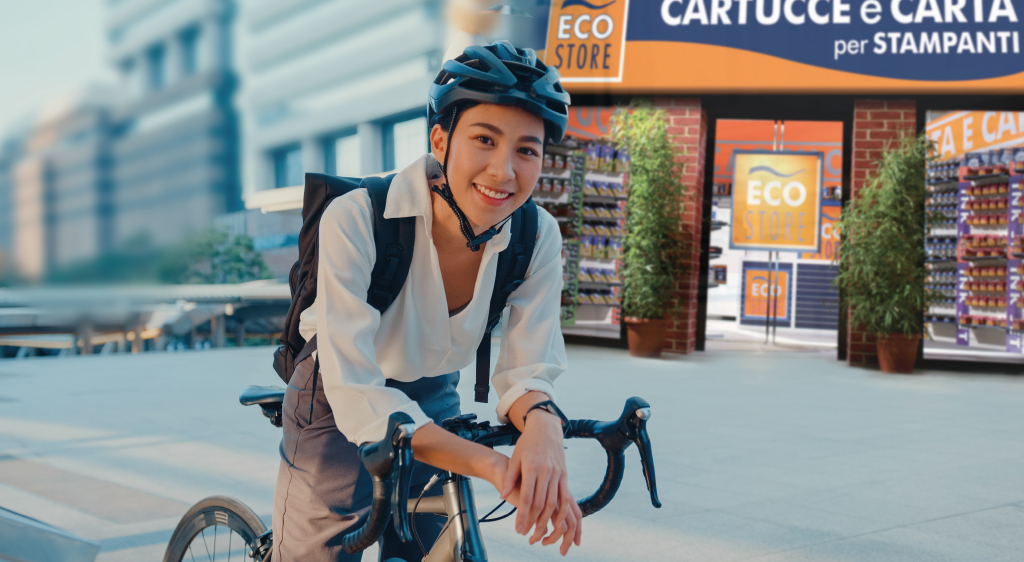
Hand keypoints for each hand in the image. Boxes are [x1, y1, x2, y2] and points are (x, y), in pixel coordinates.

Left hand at [500, 410, 582, 555]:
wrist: (546, 428)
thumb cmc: (527, 443)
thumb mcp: (515, 457)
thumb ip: (510, 477)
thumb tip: (503, 495)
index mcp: (531, 466)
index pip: (527, 497)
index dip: (523, 515)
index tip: (518, 529)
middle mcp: (546, 470)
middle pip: (541, 503)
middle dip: (534, 521)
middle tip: (527, 534)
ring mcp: (557, 473)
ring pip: (554, 502)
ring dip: (548, 520)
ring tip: (540, 532)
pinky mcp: (564, 474)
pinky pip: (565, 496)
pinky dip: (562, 511)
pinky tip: (558, 522)